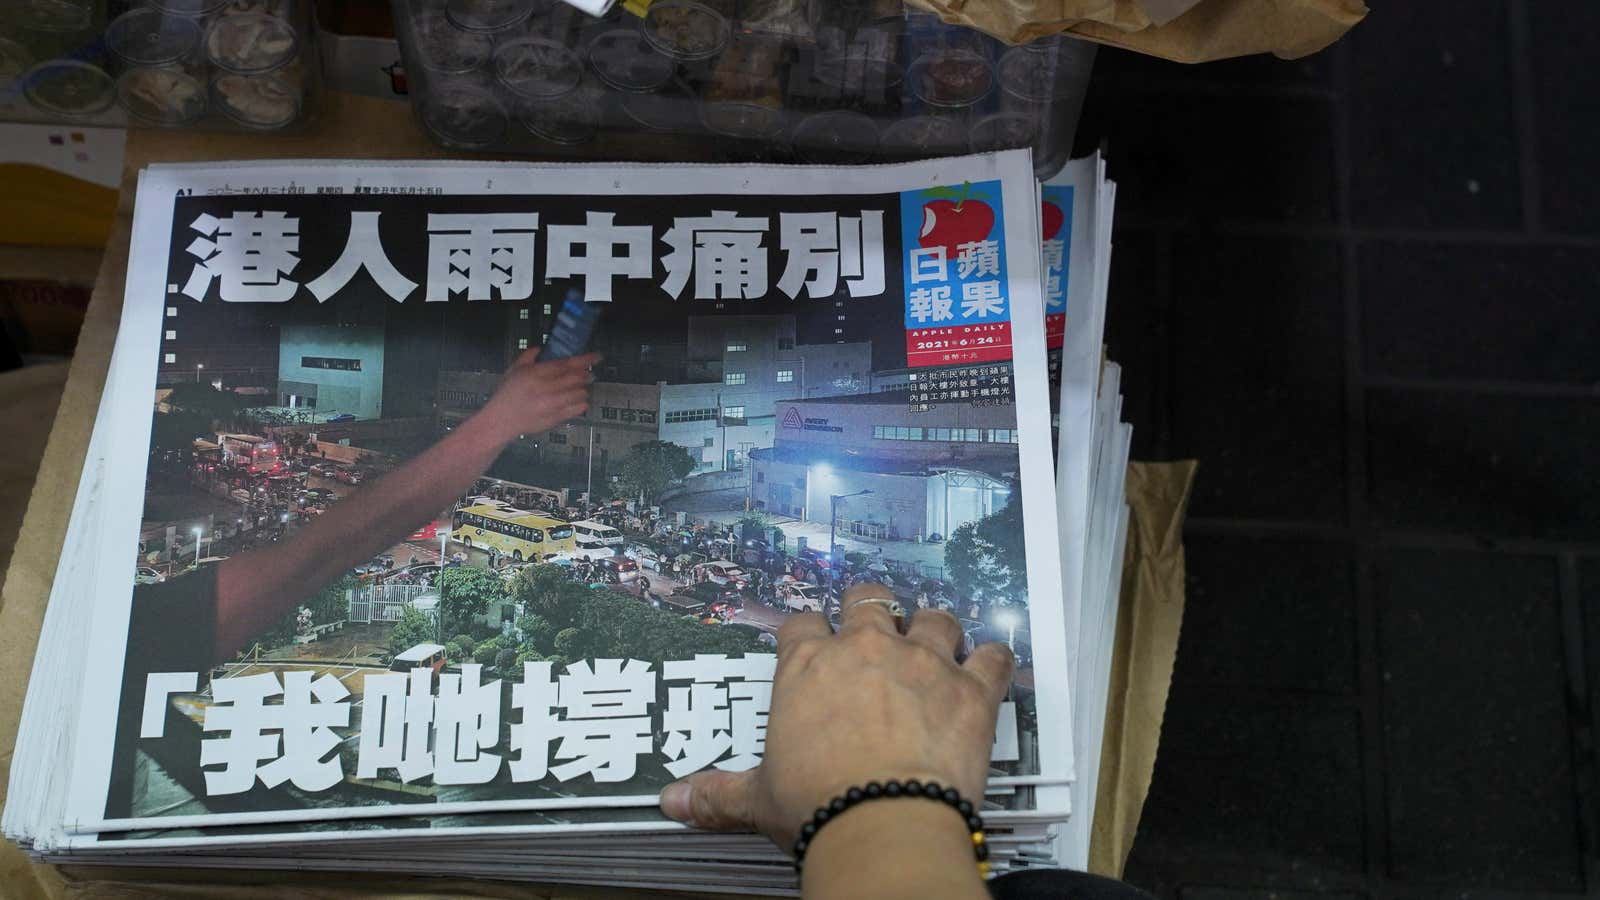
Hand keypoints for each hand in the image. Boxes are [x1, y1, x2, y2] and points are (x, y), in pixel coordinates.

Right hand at [475, 348, 597, 443]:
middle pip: (576, 378)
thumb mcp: (513, 370)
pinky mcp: (556, 418)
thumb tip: (541, 349)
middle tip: (589, 373)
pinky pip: (578, 409)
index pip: (565, 364)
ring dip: (583, 389)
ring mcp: (552, 405)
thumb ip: (527, 357)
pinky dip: (582, 403)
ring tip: (579, 388)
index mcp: (535, 374)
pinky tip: (577, 401)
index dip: (584, 359)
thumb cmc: (507, 394)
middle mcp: (545, 388)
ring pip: (580, 393)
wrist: (501, 420)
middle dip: (586, 374)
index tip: (596, 356)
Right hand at [659, 582, 1012, 849]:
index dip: (807, 631)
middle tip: (876, 622)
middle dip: (873, 606)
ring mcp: (923, 663)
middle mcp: (865, 650)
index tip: (812, 642)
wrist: (883, 823)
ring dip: (937, 628)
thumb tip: (672, 802)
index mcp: (807, 668)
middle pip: (869, 600)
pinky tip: (993, 664)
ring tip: (937, 640)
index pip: (801, 626)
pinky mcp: (971, 690)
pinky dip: (995, 660)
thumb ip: (718, 793)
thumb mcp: (758, 799)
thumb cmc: (818, 806)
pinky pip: (994, 657)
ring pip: (936, 618)